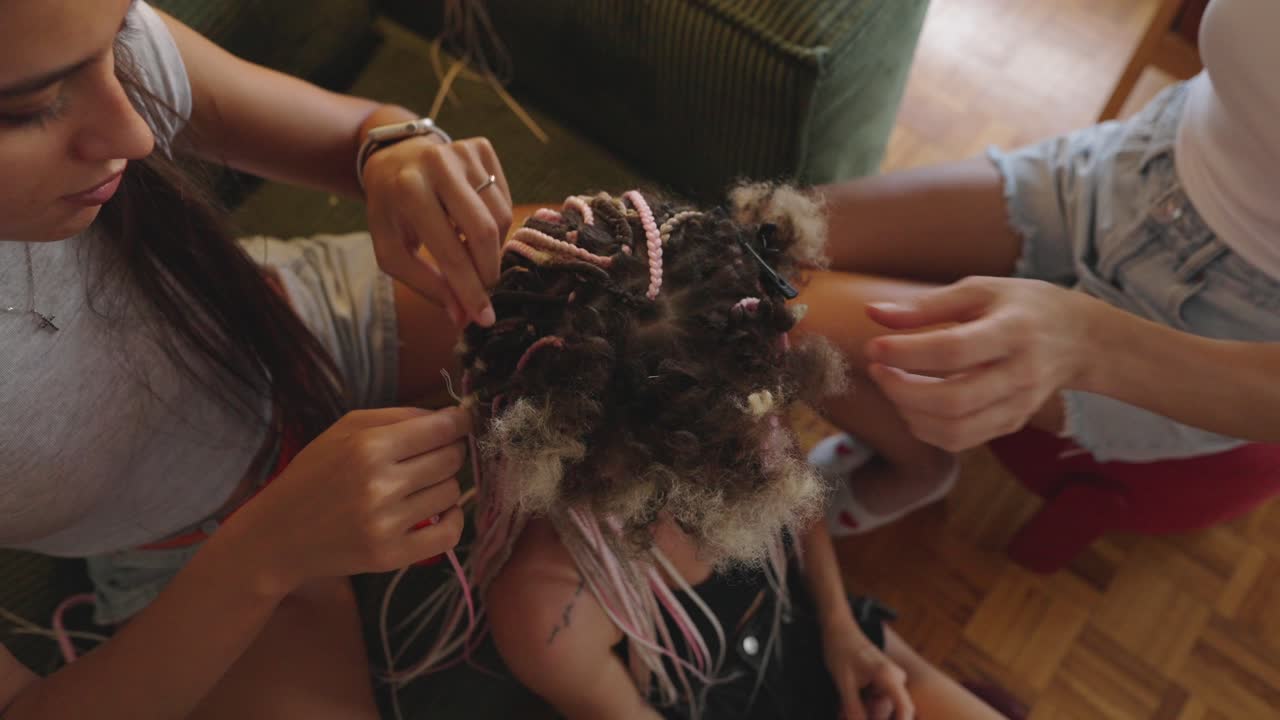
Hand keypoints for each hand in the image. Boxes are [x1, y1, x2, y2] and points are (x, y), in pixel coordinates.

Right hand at [229, 407, 470, 593]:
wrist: (278, 535)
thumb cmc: (314, 474)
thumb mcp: (344, 429)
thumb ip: (398, 416)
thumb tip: (450, 416)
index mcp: (368, 447)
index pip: (442, 429)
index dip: (460, 422)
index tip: (462, 422)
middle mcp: (380, 485)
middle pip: (451, 459)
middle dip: (450, 452)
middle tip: (434, 455)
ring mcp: (386, 524)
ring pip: (452, 493)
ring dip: (444, 485)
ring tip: (421, 484)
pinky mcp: (391, 556)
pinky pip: (450, 533)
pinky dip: (453, 519)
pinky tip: (439, 511)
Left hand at [363, 135, 511, 327]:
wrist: (394, 158)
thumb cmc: (392, 211)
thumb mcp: (393, 251)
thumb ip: (427, 284)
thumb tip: (463, 318)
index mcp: (408, 191)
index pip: (450, 251)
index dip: (470, 289)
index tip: (484, 318)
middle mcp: (438, 165)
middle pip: (484, 231)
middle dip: (488, 271)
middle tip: (486, 291)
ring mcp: (463, 151)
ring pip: (501, 215)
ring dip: (492, 247)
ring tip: (471, 253)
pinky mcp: (482, 148)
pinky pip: (505, 198)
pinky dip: (496, 222)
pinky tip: (474, 224)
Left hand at [823, 620, 913, 719]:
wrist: (838, 629)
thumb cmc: (841, 649)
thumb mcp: (844, 682)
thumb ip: (853, 708)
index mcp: (889, 677)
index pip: (905, 709)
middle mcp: (894, 680)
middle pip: (887, 712)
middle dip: (866, 716)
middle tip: (844, 716)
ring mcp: (889, 681)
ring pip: (877, 708)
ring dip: (860, 713)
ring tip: (841, 712)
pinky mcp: (881, 683)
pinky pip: (873, 702)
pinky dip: (859, 707)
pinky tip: (843, 709)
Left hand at [864, 276, 1096, 450]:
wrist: (1079, 338)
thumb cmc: (1022, 306)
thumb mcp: (980, 289)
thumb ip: (926, 304)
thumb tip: (873, 313)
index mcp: (1014, 331)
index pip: (953, 350)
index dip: (906, 353)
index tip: (874, 347)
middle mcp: (1020, 374)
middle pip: (953, 400)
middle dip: (901, 390)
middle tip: (877, 370)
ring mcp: (1018, 405)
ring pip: (955, 430)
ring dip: (910, 414)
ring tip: (893, 386)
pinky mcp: (1011, 423)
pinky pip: (961, 440)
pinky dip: (926, 429)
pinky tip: (913, 405)